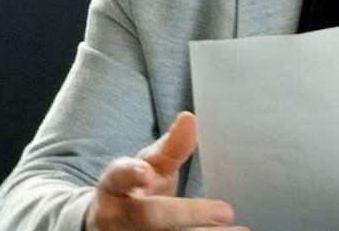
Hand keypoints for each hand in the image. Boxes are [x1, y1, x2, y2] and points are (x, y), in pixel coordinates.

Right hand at [85, 111, 244, 230]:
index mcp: (115, 185)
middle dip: (187, 213)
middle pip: (149, 215)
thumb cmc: (136, 188)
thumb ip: (170, 147)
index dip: (131, 174)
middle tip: (226, 212)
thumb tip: (189, 118)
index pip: (120, 177)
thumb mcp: (149, 165)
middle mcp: (119, 216)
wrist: (112, 223)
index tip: (146, 172)